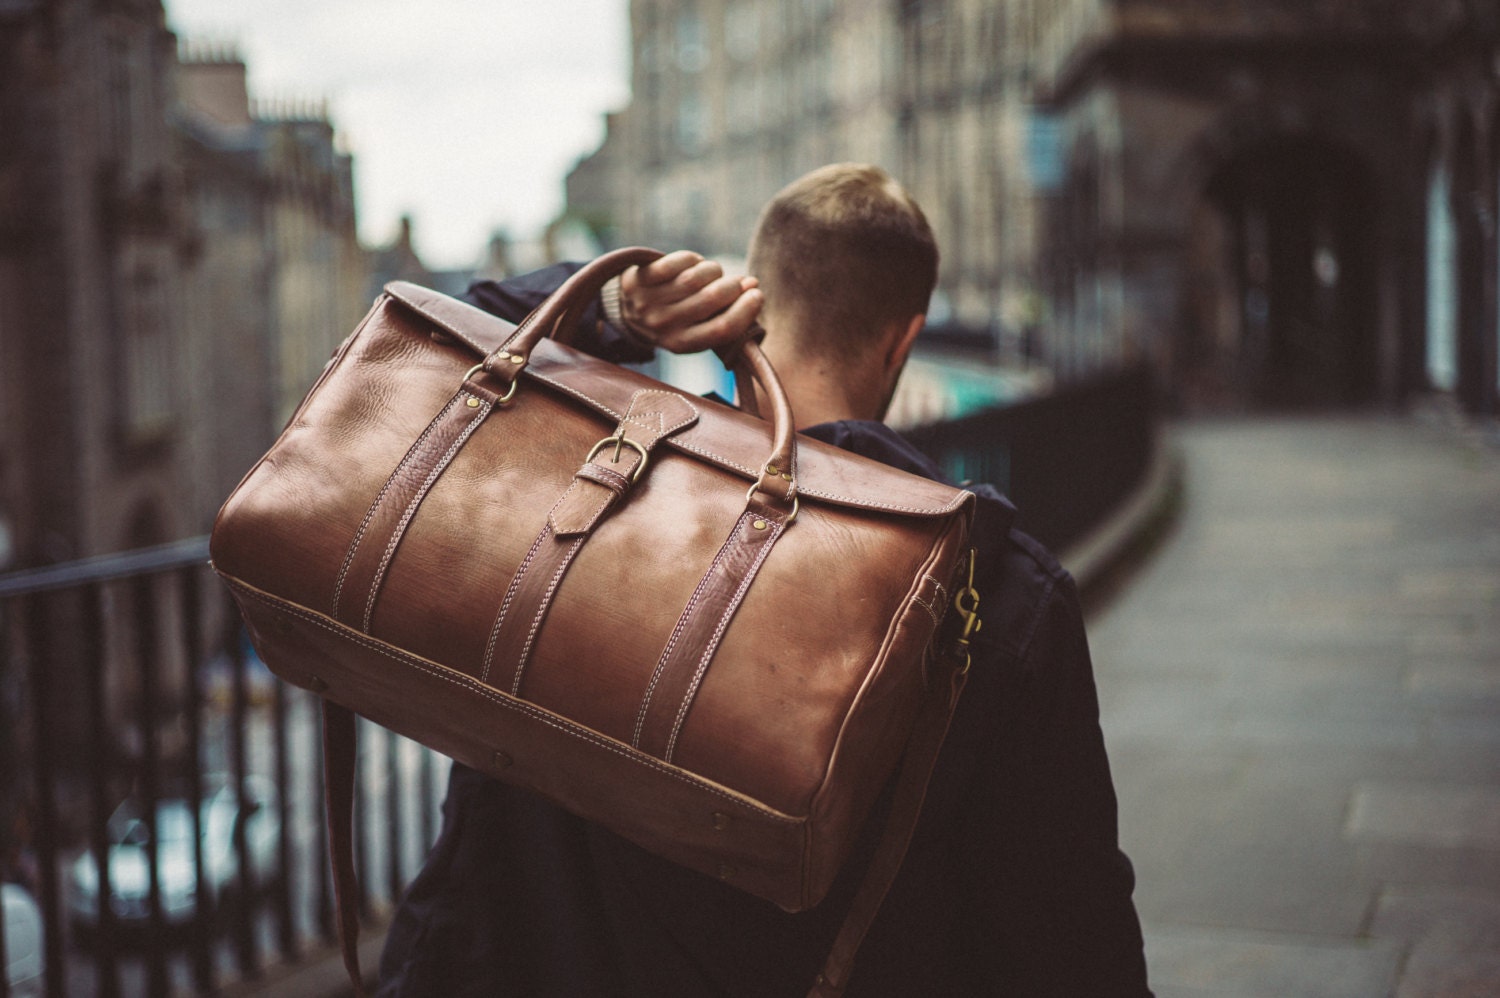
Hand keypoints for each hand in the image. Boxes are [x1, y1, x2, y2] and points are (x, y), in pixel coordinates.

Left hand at [620, 250, 762, 353]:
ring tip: (713, 272)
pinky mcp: (638, 281)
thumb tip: (754, 288)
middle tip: (739, 281)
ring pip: (694, 278)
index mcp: (682, 344)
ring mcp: (648, 303)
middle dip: (733, 286)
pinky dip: (692, 259)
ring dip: (712, 270)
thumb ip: (725, 315)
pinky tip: (693, 264)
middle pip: (711, 299)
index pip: (722, 329)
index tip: (757, 294)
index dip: (746, 310)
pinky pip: (676, 262)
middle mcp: (663, 327)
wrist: (627, 312)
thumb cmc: (676, 318)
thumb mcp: (696, 328)